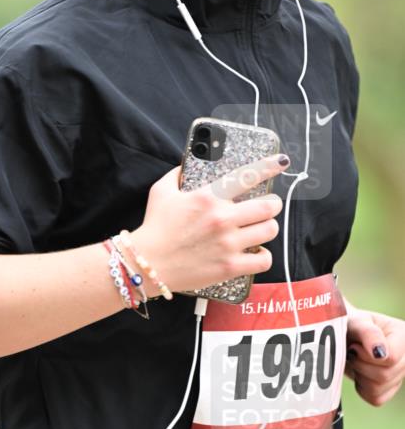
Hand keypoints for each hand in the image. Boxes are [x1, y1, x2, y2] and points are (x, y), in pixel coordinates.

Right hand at [131, 152, 287, 296]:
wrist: (146, 264)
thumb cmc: (154, 228)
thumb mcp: (161, 191)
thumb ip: (177, 174)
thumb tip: (187, 164)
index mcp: (208, 197)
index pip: (247, 176)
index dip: (269, 166)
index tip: (282, 162)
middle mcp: (222, 218)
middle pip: (268, 206)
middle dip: (272, 204)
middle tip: (267, 206)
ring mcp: (228, 244)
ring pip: (269, 230)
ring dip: (268, 227)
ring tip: (260, 228)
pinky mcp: (230, 267)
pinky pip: (264, 260)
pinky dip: (263, 256)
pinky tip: (256, 253)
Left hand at [343, 304, 404, 406]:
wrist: (343, 336)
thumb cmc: (351, 325)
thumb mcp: (357, 322)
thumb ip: (369, 333)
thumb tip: (381, 353)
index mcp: (404, 336)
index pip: (392, 358)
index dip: (366, 355)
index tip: (354, 346)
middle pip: (384, 375)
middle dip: (360, 365)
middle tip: (351, 352)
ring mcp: (400, 375)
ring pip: (378, 389)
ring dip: (359, 375)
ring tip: (355, 361)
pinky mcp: (390, 390)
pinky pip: (375, 398)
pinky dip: (361, 387)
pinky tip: (359, 372)